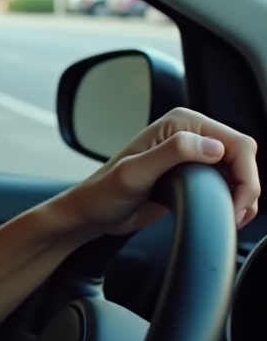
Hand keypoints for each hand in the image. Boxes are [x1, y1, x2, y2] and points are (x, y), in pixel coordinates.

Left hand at [53, 107, 259, 237]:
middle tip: (234, 215)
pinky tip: (226, 215)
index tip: (235, 203)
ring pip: (241, 172)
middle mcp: (191, 133)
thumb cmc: (104, 193)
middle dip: (247, 188)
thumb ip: (171, 153)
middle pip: (245, 158)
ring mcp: (194, 154)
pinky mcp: (194, 175)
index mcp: (181, 122)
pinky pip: (230, 184)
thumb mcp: (134, 173)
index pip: (237, 143)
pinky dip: (236, 201)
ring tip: (230, 217)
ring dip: (244, 197)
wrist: (93, 213)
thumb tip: (213, 147)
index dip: (245, 175)